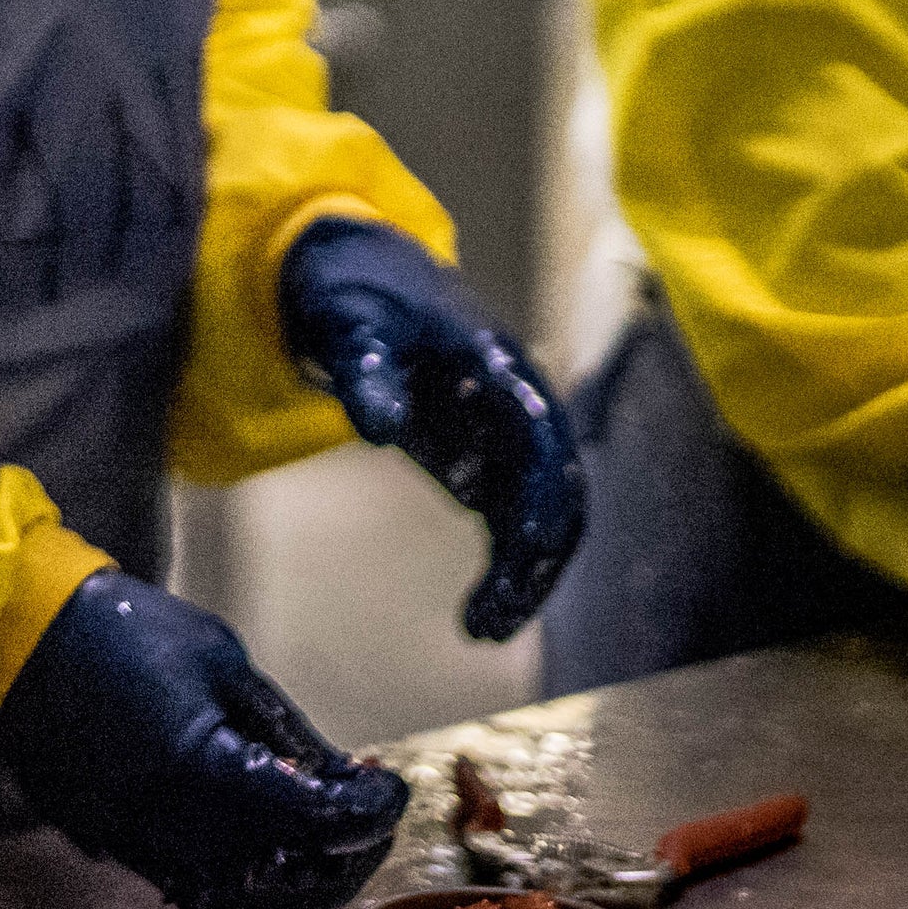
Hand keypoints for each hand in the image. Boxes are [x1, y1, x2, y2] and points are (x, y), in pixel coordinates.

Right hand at [0, 569, 405, 908]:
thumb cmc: (119, 626)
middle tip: (366, 821)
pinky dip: (236, 880)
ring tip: (319, 847)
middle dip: (343, 858)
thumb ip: (282, 730)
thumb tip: (340, 778)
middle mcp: (168, 822)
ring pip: (237, 903)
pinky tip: (258, 846)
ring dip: (293, 885)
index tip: (390, 789)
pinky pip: (185, 885)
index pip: (318, 818)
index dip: (371, 810)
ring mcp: (131, 840)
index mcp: (202, 767)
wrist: (12, 629)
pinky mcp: (105, 841)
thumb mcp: (220, 658)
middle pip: (286, 879)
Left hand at [279, 218, 586, 641]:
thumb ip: (365, 372)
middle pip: (557, 490)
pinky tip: (479, 614)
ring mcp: (507, 436)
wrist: (357, 279)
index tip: (524, 552)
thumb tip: (378, 428)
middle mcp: (522, 405)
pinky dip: (504, 568)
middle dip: (537, 558)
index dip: (541, 498)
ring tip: (483, 629)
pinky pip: (511, 522)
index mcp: (501, 366)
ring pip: (542, 517)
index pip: (544, 438)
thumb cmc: (358, 298)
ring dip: (526, 575)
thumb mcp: (350, 326)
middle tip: (494, 619)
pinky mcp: (486, 461)